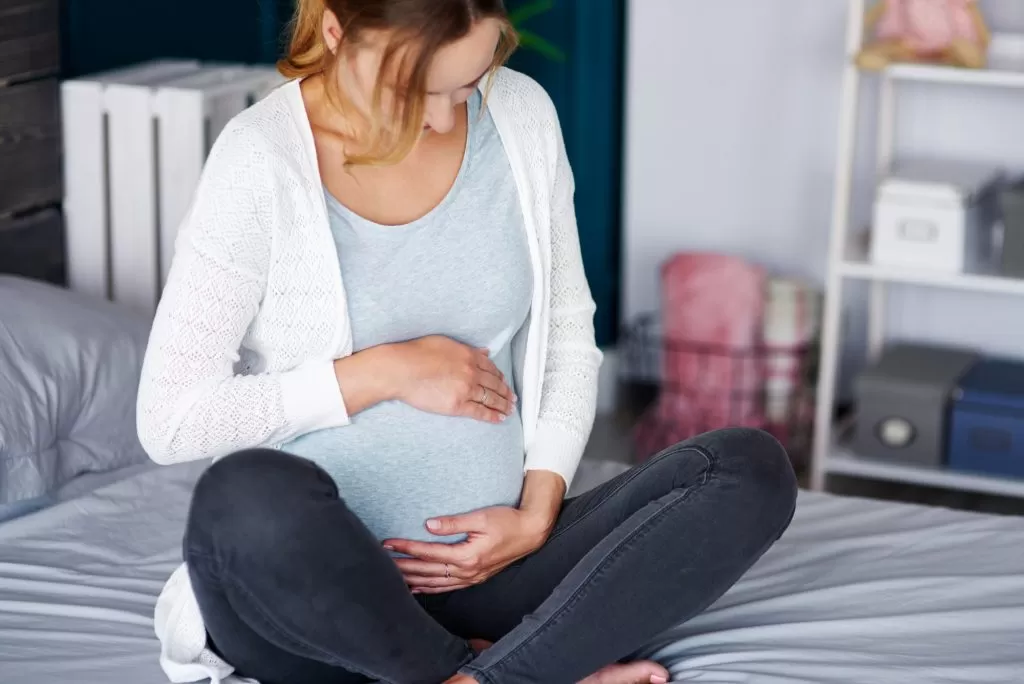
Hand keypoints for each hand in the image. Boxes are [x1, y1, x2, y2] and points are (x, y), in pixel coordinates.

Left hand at [384, 506, 552, 593]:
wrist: (530, 533)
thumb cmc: (507, 521)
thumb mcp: (481, 517)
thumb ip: (454, 523)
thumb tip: (429, 525)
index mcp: (467, 556)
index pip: (429, 553)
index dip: (407, 548)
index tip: (388, 543)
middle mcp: (467, 571)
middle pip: (428, 571)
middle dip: (403, 566)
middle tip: (381, 561)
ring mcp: (471, 577)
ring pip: (435, 583)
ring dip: (413, 580)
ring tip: (392, 576)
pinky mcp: (474, 577)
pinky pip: (447, 587)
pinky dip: (430, 588)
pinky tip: (417, 588)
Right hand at [391, 336, 515, 422]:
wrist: (402, 369)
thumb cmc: (416, 353)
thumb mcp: (445, 343)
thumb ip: (468, 349)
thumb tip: (485, 352)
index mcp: (469, 355)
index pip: (491, 368)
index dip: (500, 377)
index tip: (504, 382)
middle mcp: (471, 372)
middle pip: (495, 384)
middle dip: (506, 392)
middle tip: (512, 398)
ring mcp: (466, 389)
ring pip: (491, 398)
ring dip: (503, 405)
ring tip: (509, 410)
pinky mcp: (457, 405)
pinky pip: (480, 411)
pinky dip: (492, 416)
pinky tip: (500, 418)